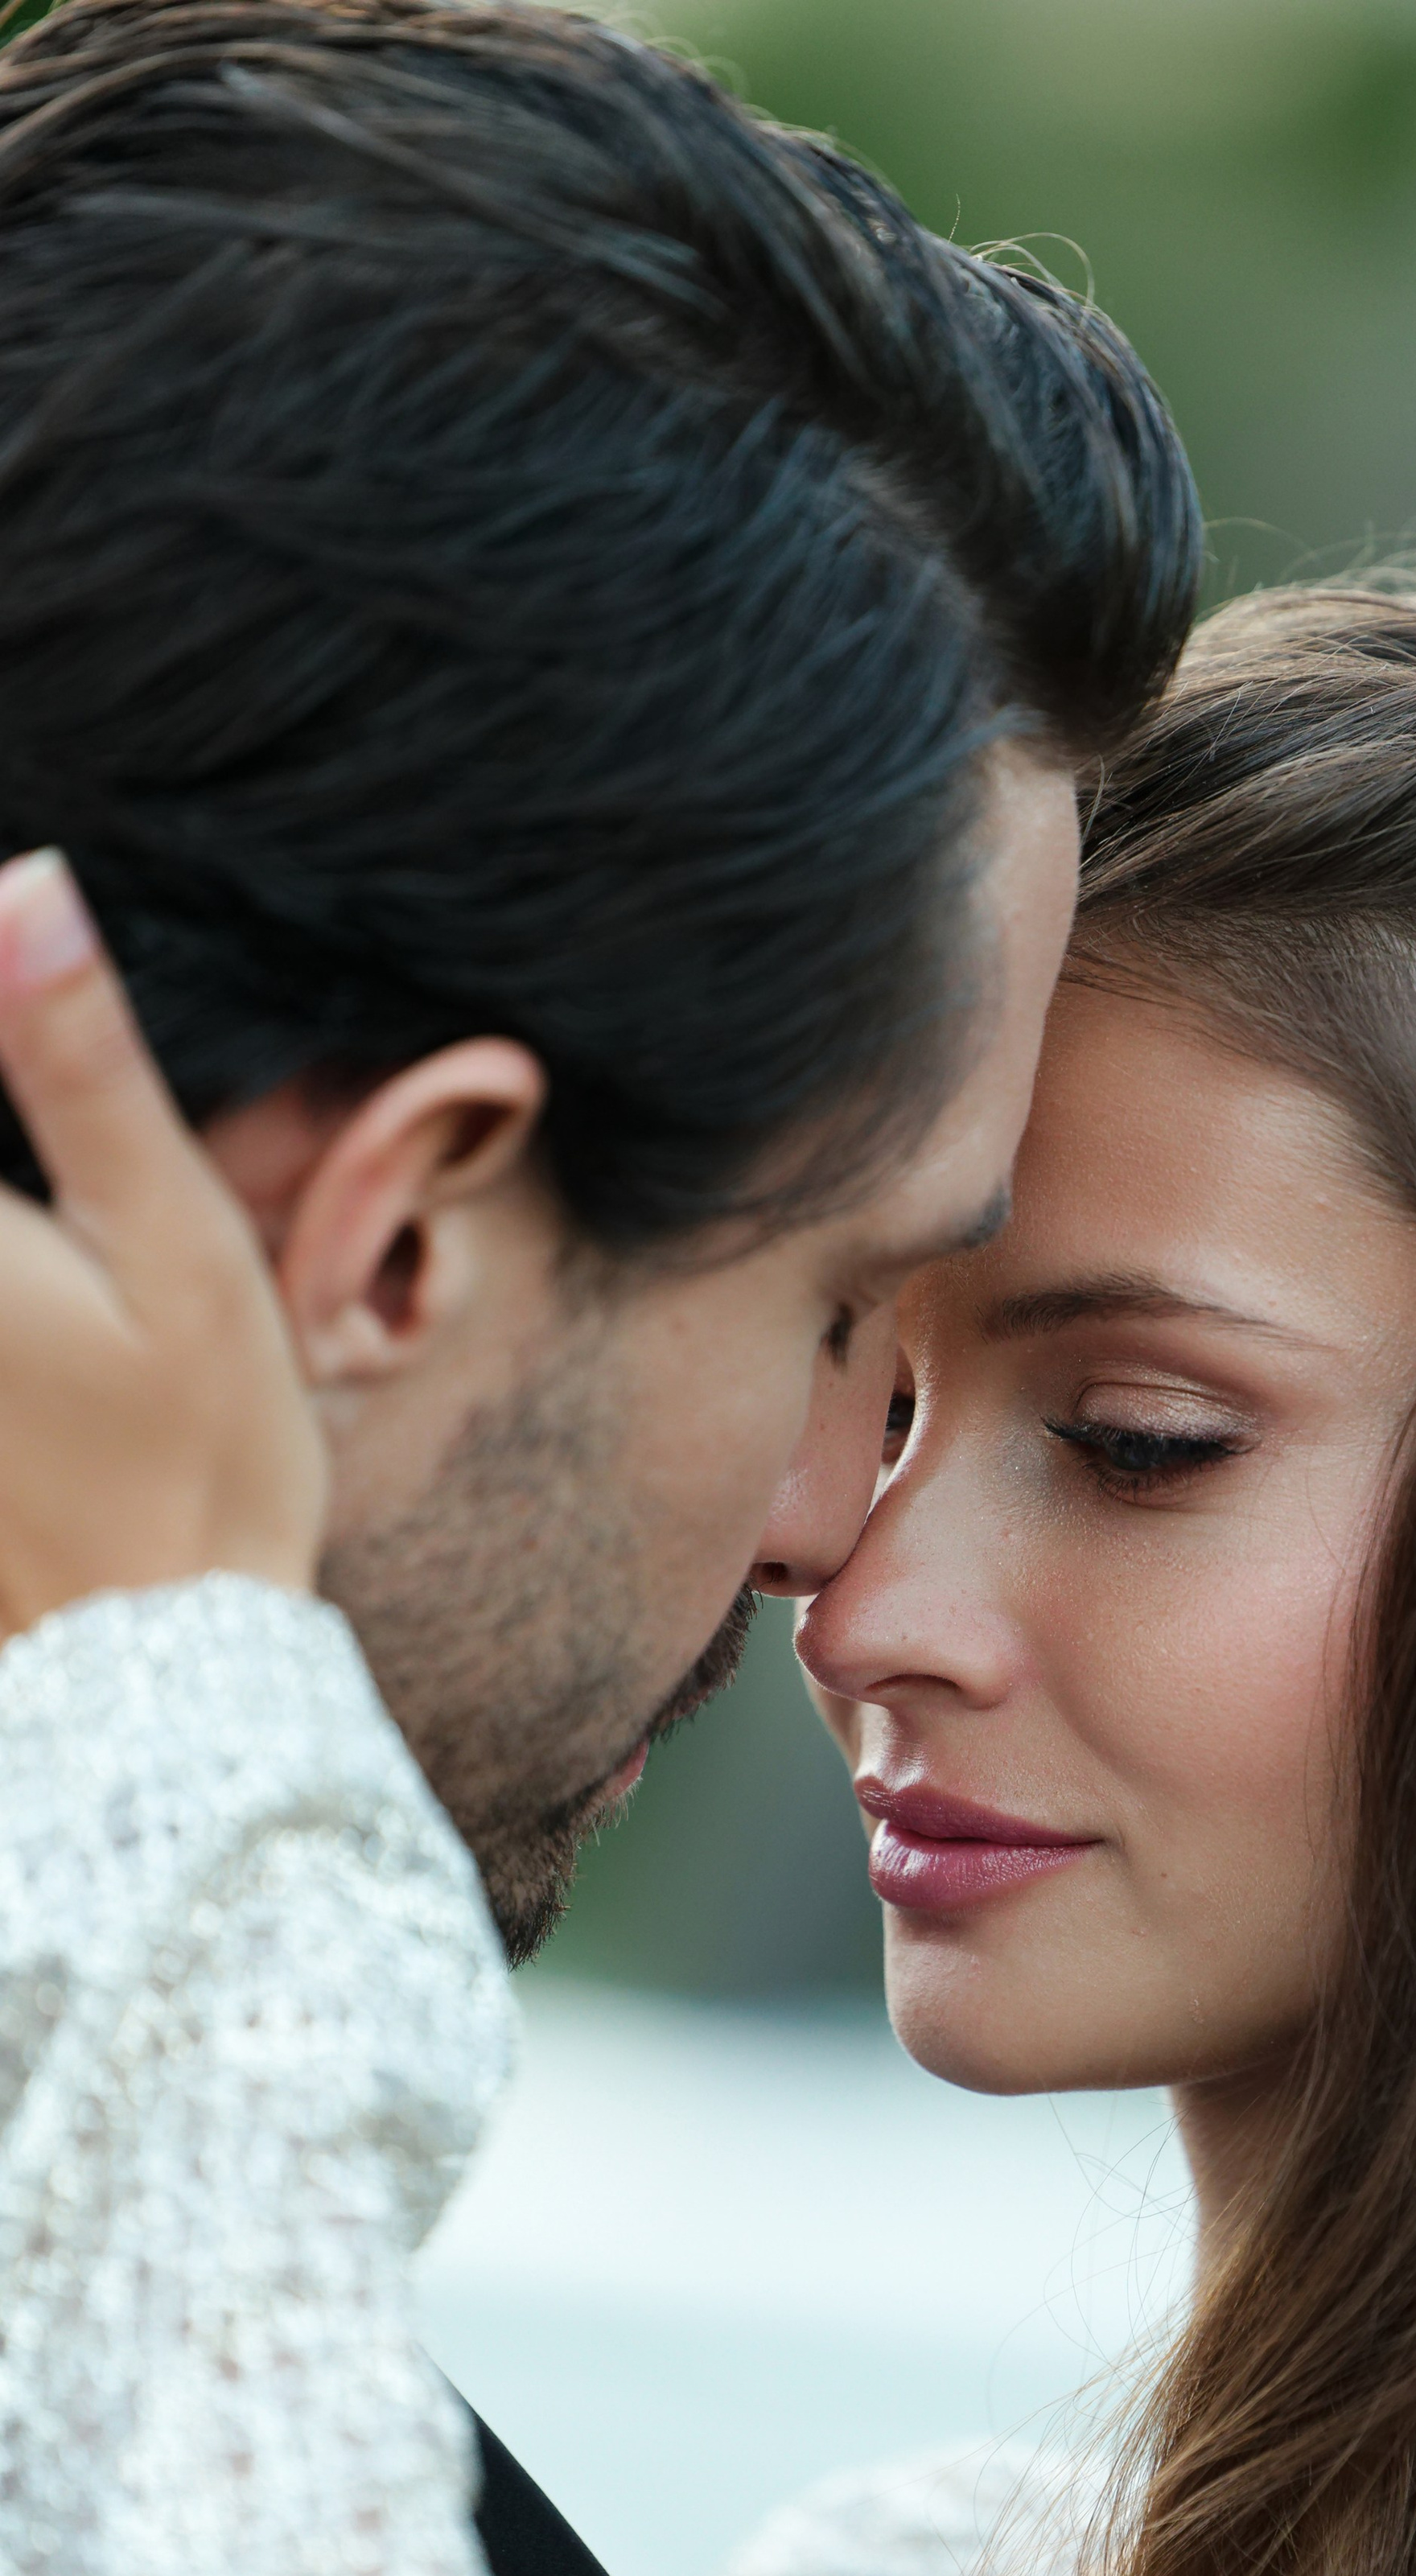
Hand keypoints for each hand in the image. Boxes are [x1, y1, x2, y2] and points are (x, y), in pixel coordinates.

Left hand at [0, 849, 325, 1637]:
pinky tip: (39, 1279)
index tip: (12, 940)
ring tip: (65, 1254)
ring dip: (1, 1156)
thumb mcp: (177, 1242)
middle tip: (43, 1083)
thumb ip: (84, 1067)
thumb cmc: (203, 1446)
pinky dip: (4, 1256)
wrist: (172, 1658)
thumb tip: (25, 885)